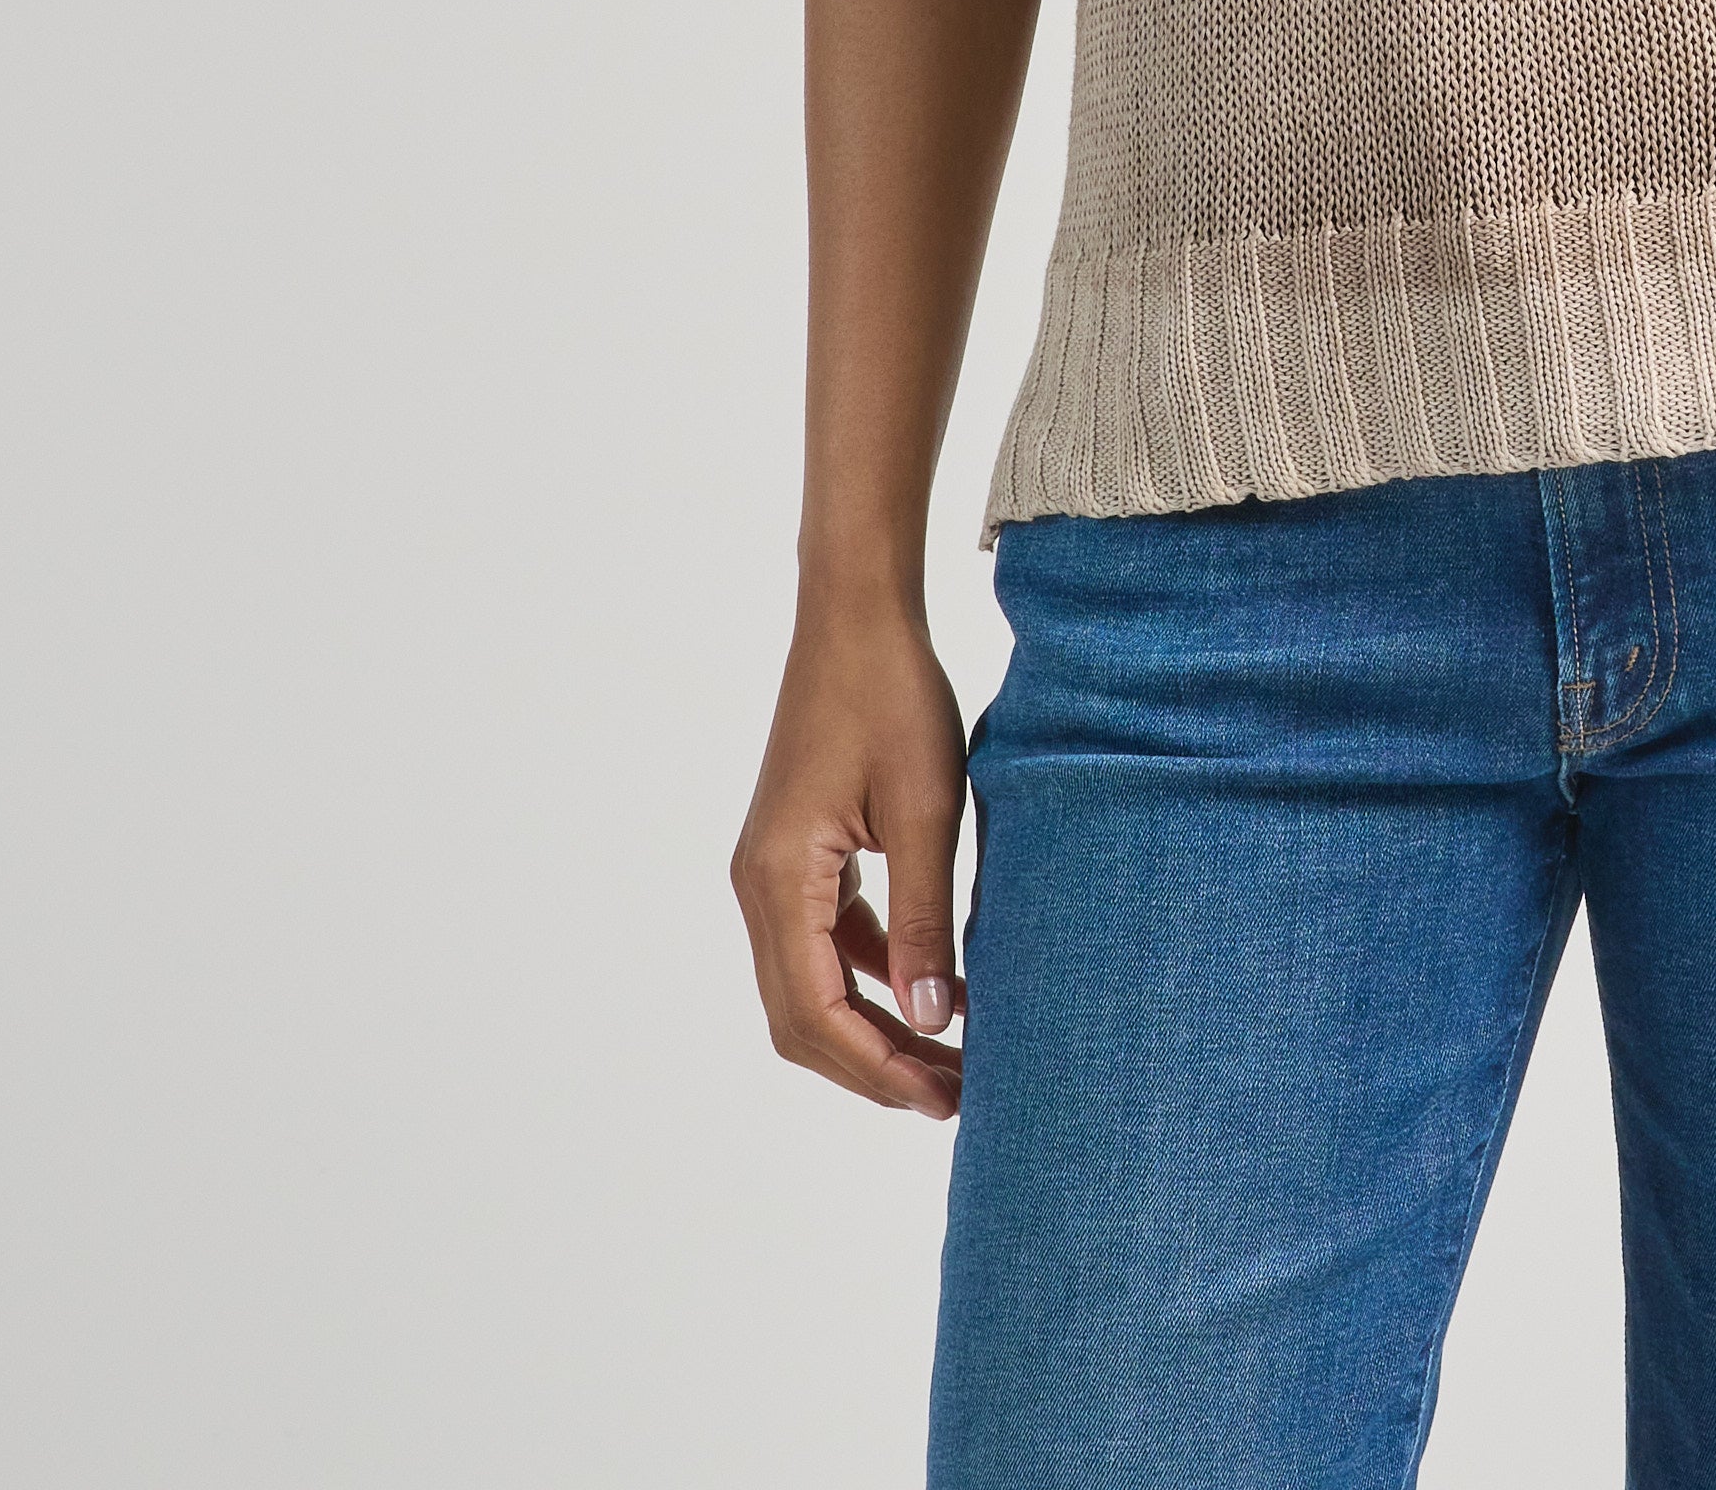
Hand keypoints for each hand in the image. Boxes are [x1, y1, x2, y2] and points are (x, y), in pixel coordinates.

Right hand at [731, 600, 968, 1120]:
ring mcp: (775, 871)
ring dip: (876, 1026)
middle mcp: (760, 885)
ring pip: (813, 984)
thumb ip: (924, 918)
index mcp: (778, 878)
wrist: (858, 617)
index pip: (814, 1012)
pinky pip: (828, 940)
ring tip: (952, 1058)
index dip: (876, 1067)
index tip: (942, 1097)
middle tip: (955, 1095)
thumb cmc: (893, 697)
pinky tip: (936, 988)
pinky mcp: (800, 854)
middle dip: (875, 1064)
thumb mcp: (925, 810)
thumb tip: (933, 1021)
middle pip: (803, 1016)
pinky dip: (876, 974)